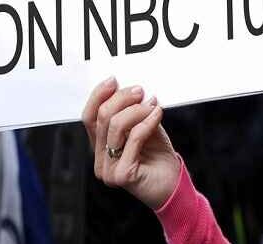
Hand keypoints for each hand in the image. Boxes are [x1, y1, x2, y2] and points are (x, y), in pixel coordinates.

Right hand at [82, 77, 181, 208]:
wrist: (173, 183)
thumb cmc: (158, 155)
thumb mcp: (143, 126)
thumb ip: (132, 112)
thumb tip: (130, 89)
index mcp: (101, 146)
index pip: (88, 117)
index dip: (98, 96)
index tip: (113, 80)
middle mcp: (100, 159)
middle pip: (102, 118)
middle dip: (122, 98)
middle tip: (140, 91)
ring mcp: (108, 170)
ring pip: (116, 126)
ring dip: (137, 109)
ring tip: (153, 104)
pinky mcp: (122, 175)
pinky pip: (134, 138)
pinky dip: (148, 121)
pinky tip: (158, 113)